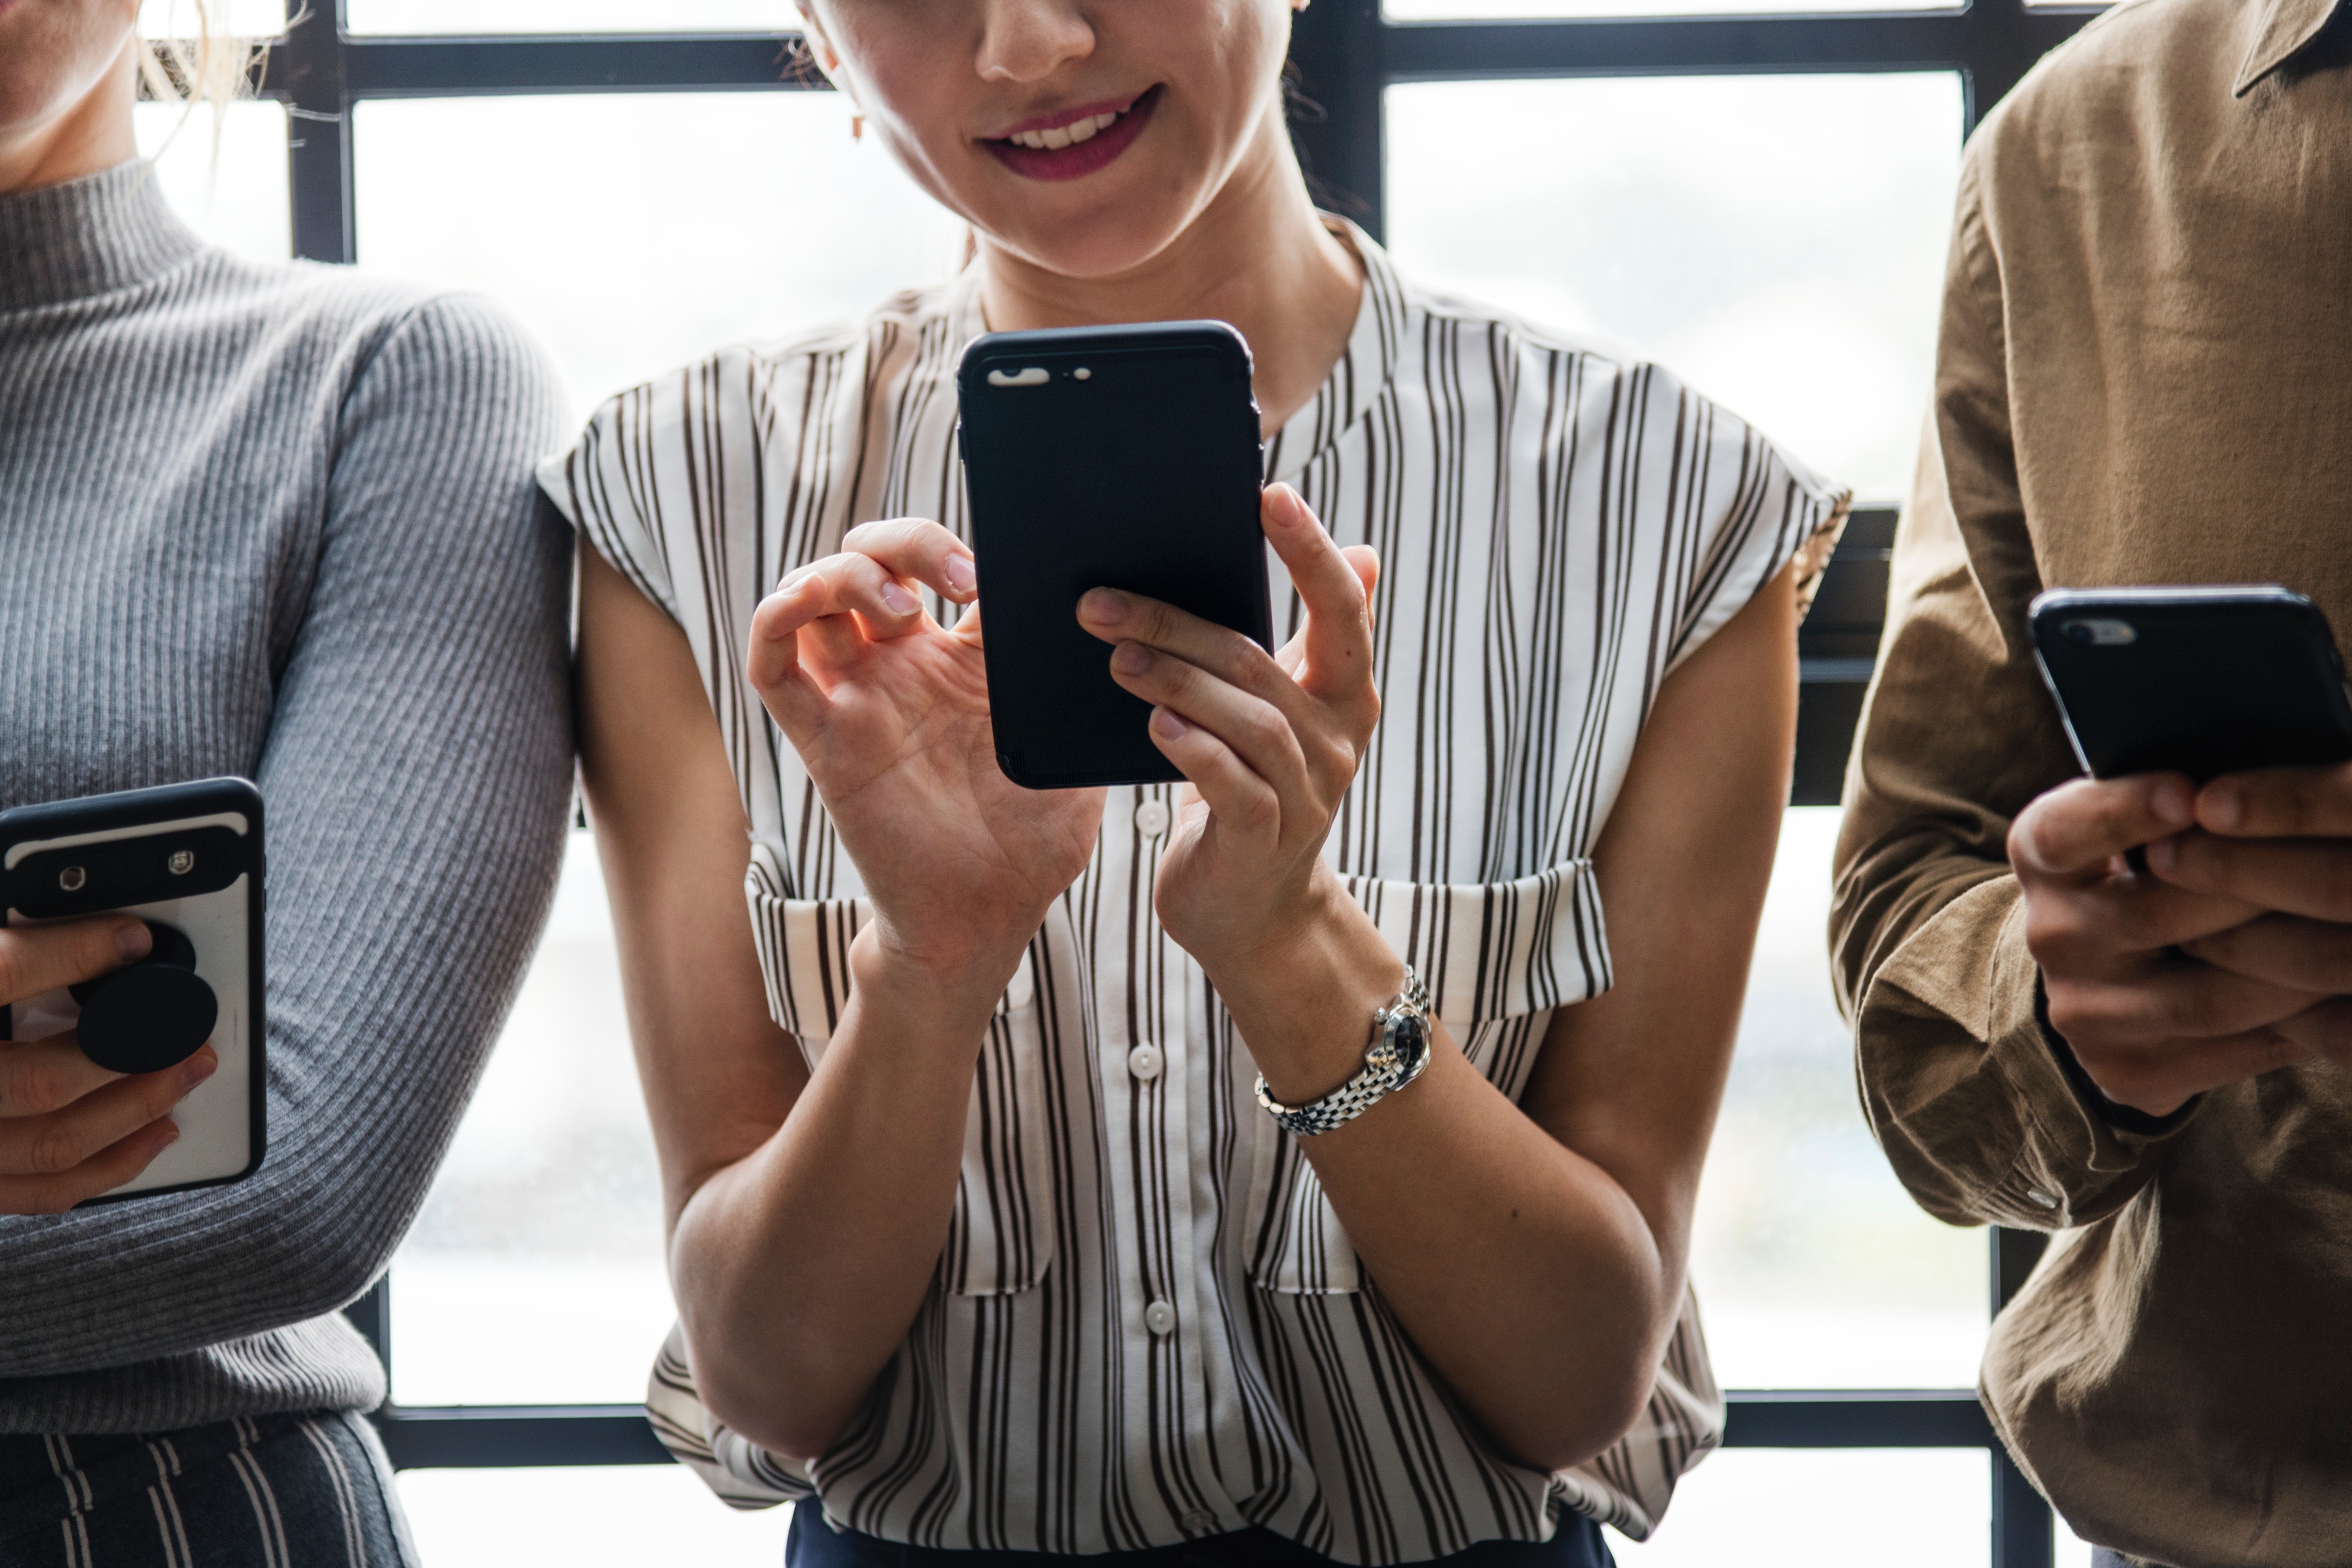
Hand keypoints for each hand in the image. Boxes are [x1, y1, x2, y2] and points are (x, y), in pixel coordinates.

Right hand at [0, 917, 216, 1213]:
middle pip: (39, 1080)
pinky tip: (149, 1135)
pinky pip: (36, 1192)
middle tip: (181, 1024)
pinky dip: (106, 1165)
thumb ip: (0, 963)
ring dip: (135, 1112)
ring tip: (184, 1075)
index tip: (129, 938)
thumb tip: (50, 919)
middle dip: (129, 1053)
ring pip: (50, 1147)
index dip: (71, 953)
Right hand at [746, 518, 1103, 983]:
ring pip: (815, 596)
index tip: (1000, 570)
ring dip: (845, 574)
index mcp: (964, 662)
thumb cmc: (1030, 844)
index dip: (960, 546)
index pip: (942, 567)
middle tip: (958, 579)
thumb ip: (1080, 694)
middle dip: (903, 543)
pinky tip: (806, 606)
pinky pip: (772, 665)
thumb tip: (1120, 634)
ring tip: (901, 609)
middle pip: (870, 560)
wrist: (985, 920)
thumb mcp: (1072, 753)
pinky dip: (775, 618)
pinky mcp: (823, 739)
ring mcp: (859, 699)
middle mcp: (903, 669)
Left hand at [1076, 485, 1380, 983]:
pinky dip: (1190, 747)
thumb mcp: (1289, 709)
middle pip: (1258, 661)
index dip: (1310, 550)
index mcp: (1343, 694)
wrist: (1252, 910)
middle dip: (1177, 622)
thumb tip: (1362, 550)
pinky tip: (1154, 724)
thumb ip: (1309, 639)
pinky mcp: (1263, 838)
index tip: (1270, 495)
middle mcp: (1336, 739)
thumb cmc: (1256, 788)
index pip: (1343, 608)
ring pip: (1243, 718)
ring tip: (1113, 656)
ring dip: (1172, 680)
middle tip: (1103, 599)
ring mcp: (1305, 792)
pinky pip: (1229, 781)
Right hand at [2014, 774, 2319, 1116]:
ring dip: (2295, 970)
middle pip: (2156, 916)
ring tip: (2350, 937)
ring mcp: (2084, 1011)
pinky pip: (2229, 1054)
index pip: (2069, 831)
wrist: (2104, 974)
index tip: (2188, 793)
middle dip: (2254, 892)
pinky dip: (2296, 1026)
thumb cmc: (2150, 869)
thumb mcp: (2137, 821)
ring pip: (2208, 997)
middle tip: (2331, 870)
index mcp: (2043, 856)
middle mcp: (2049, 935)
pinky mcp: (2125, 1070)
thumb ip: (2178, 801)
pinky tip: (2337, 997)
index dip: (2125, 813)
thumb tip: (2265, 785)